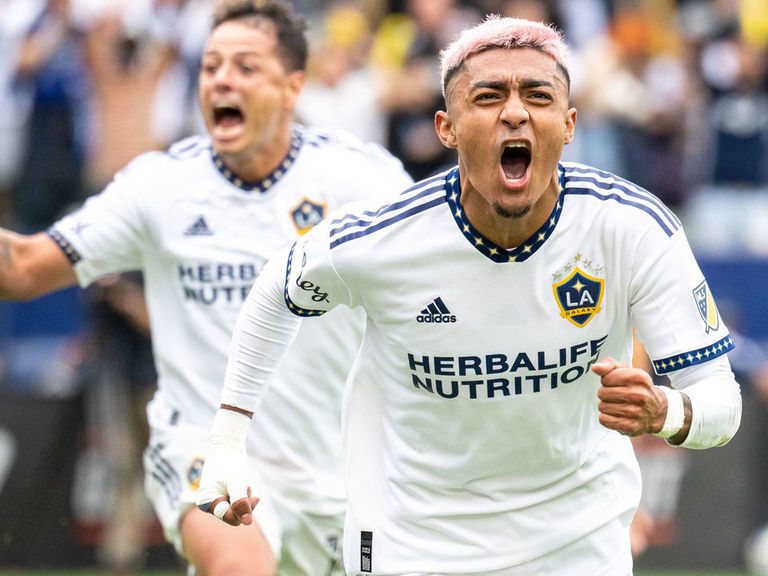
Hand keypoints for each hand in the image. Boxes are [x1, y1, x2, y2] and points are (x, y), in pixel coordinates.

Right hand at [196, 407, 255, 525]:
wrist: (227, 444)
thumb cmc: (230, 462)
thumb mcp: (237, 483)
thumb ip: (241, 503)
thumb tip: (248, 523)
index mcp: (206, 503)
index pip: (229, 518)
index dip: (243, 511)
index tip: (256, 498)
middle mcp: (208, 503)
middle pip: (232, 516)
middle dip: (244, 505)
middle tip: (251, 492)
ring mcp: (215, 499)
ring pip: (235, 509)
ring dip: (244, 500)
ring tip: (247, 486)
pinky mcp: (222, 494)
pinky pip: (235, 502)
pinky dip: (242, 496)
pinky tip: (245, 486)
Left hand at [592, 357, 665, 435]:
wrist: (657, 411)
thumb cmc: (637, 387)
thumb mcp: (626, 370)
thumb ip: (608, 365)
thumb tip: (595, 368)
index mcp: (638, 377)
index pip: (605, 378)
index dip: (608, 381)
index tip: (617, 383)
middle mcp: (639, 394)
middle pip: (602, 393)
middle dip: (606, 394)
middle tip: (618, 395)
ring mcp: (635, 412)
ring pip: (602, 406)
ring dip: (606, 406)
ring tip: (619, 405)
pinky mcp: (630, 426)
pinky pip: (604, 419)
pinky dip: (607, 417)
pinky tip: (617, 415)